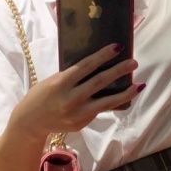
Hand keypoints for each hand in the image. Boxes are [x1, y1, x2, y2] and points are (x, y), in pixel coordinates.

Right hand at [13, 43, 142, 134]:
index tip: (117, 47)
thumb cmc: (42, 95)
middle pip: (100, 82)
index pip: (86, 66)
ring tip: (139, 85)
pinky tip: (122, 96)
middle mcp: (71, 99)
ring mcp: (77, 114)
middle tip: (134, 63)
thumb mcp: (53, 81)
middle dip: (119, 71)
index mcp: (61, 83)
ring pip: (107, 102)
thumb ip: (73, 77)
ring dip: (125, 93)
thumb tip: (98, 68)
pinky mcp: (81, 124)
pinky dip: (111, 102)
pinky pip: (99, 111)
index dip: (103, 56)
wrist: (30, 121)